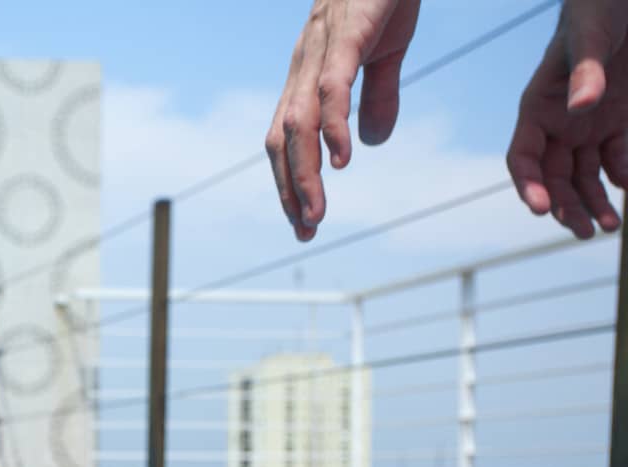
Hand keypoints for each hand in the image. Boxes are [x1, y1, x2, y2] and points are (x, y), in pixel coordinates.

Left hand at [267, 0, 422, 240]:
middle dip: (290, 190)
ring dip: (306, 173)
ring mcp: (319, 52)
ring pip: (300, 125)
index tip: (304, 221)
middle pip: (282, 141)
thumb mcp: (384, 52)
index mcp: (307, 76)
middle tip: (305, 231)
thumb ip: (376, 96)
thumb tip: (371, 145)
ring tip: (316, 213)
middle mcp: (303, 69)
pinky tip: (344, 159)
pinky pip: (332, 88)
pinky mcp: (345, 35)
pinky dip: (334, 127)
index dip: (289, 181)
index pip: (286, 140)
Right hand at [507, 0, 627, 237]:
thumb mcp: (591, 39)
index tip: (543, 210)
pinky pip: (615, 159)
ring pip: (584, 177)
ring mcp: (587, 126)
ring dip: (594, 203)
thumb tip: (582, 108)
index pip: (523, 158)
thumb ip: (585, 73)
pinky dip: (621, 177)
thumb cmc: (598, 13)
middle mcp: (558, 125)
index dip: (529, 186)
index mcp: (538, 109)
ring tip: (610, 227)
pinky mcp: (616, 123)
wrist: (620, 3)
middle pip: (553, 178)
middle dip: (567, 207)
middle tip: (586, 232)